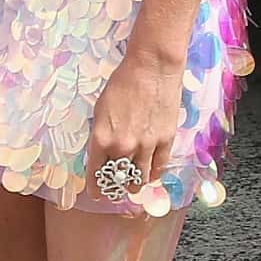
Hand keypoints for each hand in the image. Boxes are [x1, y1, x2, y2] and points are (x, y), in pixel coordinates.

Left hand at [82, 51, 181, 213]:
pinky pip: (159, 167)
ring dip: (135, 183)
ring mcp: (146, 146)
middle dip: (116, 186)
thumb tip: (104, 154)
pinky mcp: (165, 141)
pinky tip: (150, 174)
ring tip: (134, 182)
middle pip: (119, 180)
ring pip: (140, 179)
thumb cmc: (122, 83)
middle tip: (117, 186)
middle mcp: (123, 147)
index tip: (97, 193)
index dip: (96, 188)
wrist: (152, 68)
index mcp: (101, 139)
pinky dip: (153, 174)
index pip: (96, 175)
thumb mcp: (101, 110)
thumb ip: (101, 136)